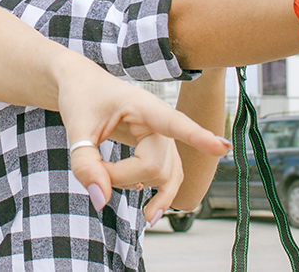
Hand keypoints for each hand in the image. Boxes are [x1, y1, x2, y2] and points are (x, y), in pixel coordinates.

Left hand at [57, 69, 229, 222]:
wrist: (83, 87)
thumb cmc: (81, 99)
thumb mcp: (76, 129)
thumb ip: (86, 164)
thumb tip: (102, 201)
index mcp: (143, 106)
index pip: (175, 123)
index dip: (199, 137)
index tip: (222, 147)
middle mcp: (160, 121)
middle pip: (156, 165)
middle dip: (121, 176)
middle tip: (93, 170)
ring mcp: (162, 136)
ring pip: (164, 175)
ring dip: (136, 185)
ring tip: (110, 190)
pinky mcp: (159, 149)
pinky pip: (170, 176)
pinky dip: (161, 194)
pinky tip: (150, 211)